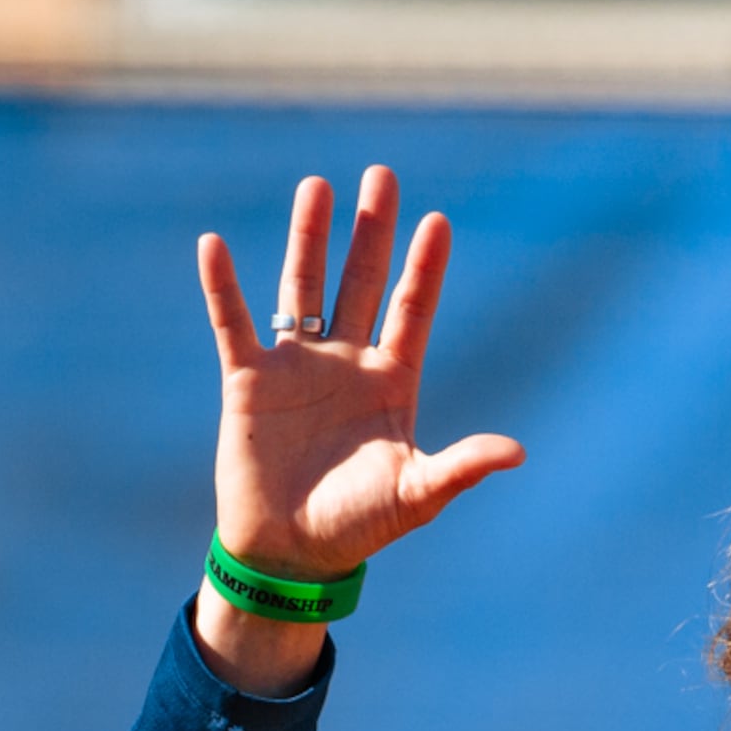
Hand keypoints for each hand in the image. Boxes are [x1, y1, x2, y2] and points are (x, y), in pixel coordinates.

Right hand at [191, 163, 523, 691]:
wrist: (290, 554)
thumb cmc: (357, 528)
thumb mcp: (416, 497)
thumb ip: (461, 468)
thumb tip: (516, 452)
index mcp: (390, 383)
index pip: (411, 311)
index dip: (425, 269)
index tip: (439, 221)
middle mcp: (345, 363)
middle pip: (361, 282)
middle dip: (372, 232)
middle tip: (382, 176)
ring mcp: (297, 366)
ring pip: (303, 287)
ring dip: (310, 240)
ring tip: (317, 186)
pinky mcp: (248, 380)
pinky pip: (233, 323)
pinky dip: (222, 287)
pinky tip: (214, 244)